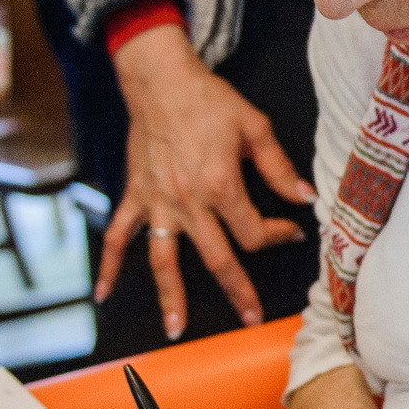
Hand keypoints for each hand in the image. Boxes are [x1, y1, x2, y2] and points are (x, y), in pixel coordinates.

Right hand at [97, 25, 314, 338]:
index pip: (254, 231)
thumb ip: (279, 167)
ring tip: (176, 329)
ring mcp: (158, 202)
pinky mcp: (136, 195)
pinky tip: (103, 292)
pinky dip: (109, 264)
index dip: (278, 235)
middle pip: (218, 258)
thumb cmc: (208, 100)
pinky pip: (119, 236)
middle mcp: (188, 201)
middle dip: (237, 291)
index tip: (290, 230)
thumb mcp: (255, 127)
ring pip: (165, 259)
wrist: (160, 79)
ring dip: (171, 297)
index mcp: (222, 186)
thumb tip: (305, 197)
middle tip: (250, 318)